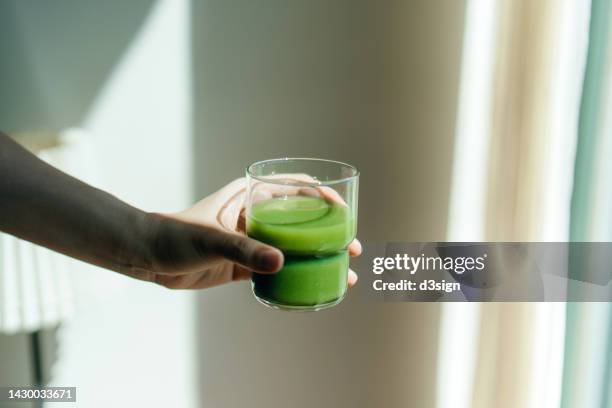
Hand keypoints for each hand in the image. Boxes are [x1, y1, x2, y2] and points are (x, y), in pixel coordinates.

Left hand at [127, 178, 360, 288]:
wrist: (147, 258)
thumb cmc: (174, 236)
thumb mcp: (210, 239)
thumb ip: (244, 250)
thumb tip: (280, 263)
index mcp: (247, 196)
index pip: (292, 188)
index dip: (321, 194)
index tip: (342, 210)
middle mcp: (253, 215)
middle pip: (300, 219)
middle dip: (328, 231)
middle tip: (351, 247)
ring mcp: (250, 240)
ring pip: (291, 245)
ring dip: (316, 256)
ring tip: (342, 271)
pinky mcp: (243, 263)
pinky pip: (275, 268)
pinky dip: (294, 275)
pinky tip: (311, 284)